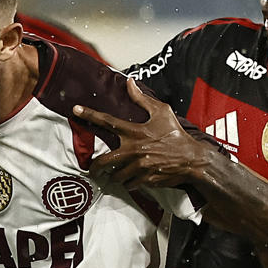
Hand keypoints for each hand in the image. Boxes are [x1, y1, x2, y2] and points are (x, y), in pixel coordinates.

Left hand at [72, 77, 228, 189]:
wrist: (192, 159)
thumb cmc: (176, 134)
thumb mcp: (162, 111)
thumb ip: (142, 99)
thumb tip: (129, 82)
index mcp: (135, 131)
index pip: (107, 121)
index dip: (89, 114)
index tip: (75, 110)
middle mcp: (133, 150)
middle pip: (103, 161)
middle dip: (95, 167)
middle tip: (93, 169)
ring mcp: (138, 167)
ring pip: (115, 176)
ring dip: (114, 176)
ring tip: (117, 173)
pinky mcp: (144, 180)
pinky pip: (128, 185)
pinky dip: (128, 183)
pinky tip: (132, 179)